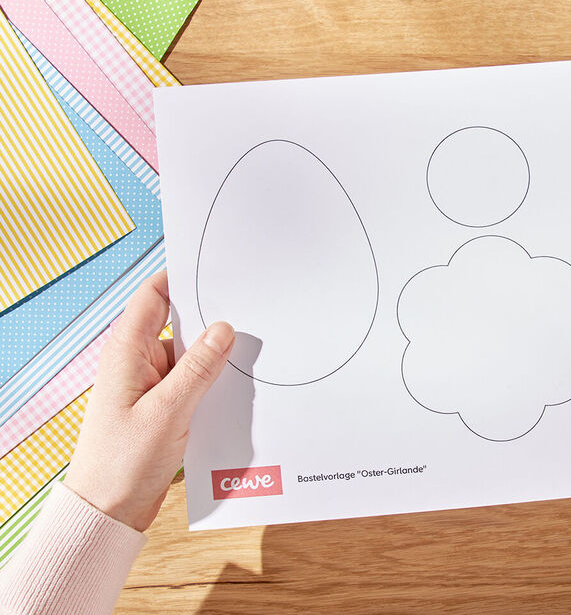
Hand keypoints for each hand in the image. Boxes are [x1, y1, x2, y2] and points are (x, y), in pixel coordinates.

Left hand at [64, 271, 233, 531]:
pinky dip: (213, 380)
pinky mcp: (163, 405)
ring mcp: (150, 384)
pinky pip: (193, 380)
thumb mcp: (168, 411)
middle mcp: (137, 362)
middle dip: (211, 318)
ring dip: (216, 355)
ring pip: (191, 354)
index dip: (183, 277)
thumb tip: (223, 329)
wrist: (109, 510)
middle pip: (178, 323)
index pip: (154, 296)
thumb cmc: (123, 463)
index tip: (219, 270)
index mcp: (126, 352)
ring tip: (251, 351)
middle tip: (250, 311)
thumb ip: (198, 367)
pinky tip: (237, 384)